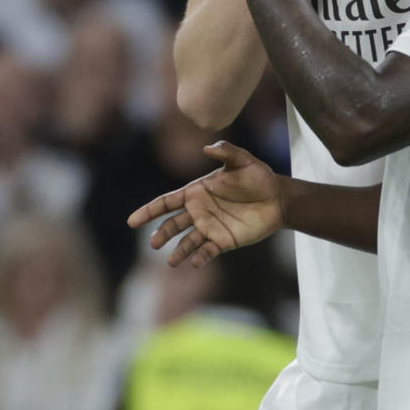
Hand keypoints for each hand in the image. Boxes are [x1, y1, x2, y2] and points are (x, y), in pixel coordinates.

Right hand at [126, 141, 283, 266]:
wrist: (278, 198)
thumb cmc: (259, 177)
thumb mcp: (244, 161)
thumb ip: (226, 152)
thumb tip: (207, 147)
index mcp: (196, 192)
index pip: (166, 202)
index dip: (149, 211)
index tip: (132, 221)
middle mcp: (199, 212)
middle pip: (172, 225)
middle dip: (161, 233)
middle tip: (153, 243)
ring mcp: (210, 228)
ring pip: (187, 242)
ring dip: (178, 251)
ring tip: (171, 262)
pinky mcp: (223, 241)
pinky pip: (207, 252)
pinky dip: (200, 258)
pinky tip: (194, 262)